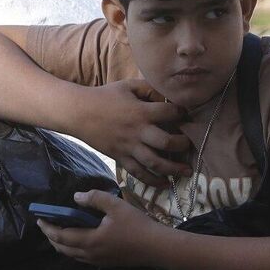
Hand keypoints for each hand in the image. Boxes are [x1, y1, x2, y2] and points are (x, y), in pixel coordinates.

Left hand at [36, 191, 169, 268]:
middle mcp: (90, 254)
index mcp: (90, 240)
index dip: (48, 228)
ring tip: (59, 233)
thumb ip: (94, 199)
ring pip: (72, 256)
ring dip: (62, 245)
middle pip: (63, 248)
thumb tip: (76, 197)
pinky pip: (82, 258)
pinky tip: (79, 241)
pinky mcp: (106, 263)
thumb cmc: (137, 225)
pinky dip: (74, 250)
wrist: (157, 248)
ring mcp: (98, 261)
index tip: (39, 219)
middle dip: (51, 237)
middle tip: (46, 226)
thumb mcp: (116, 206)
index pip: (60, 236)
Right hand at [77, 80, 191, 188]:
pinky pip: (138, 173)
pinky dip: (152, 181)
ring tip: (186, 171)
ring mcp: (129, 147)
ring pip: (155, 163)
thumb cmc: (105, 96)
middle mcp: (138, 131)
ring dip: (173, 169)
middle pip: (166, 142)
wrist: (79, 112)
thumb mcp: (128, 86)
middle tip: (189, 145)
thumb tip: (166, 95)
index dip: (182, 113)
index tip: (186, 115)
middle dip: (183, 145)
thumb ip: (149, 88)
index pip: (170, 113)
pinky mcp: (121, 158)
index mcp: (142, 112)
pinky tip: (165, 184)